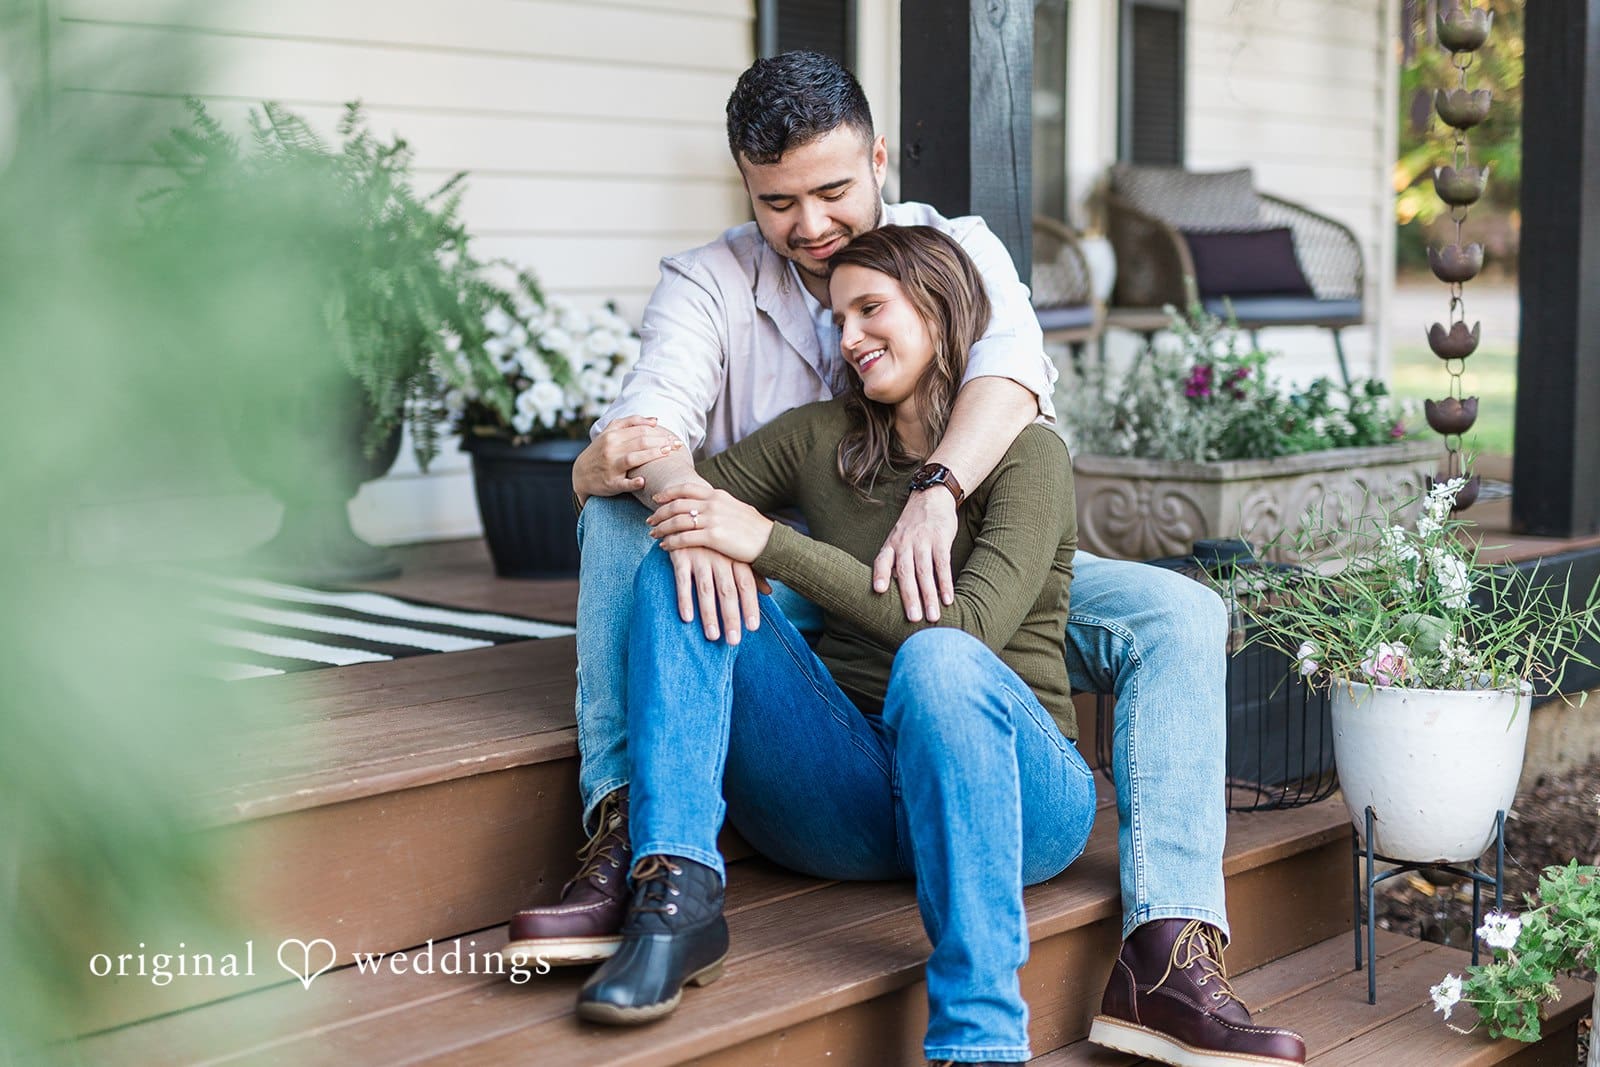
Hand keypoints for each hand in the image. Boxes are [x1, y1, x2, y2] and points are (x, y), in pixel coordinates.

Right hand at [571, 415, 682, 502]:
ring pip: (634, 458)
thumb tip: (655, 420)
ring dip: (653, 455)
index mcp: (612, 435)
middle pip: (641, 442)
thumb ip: (631, 423)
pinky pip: (623, 483)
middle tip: (676, 445)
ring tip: (668, 453)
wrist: (580, 474)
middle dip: (661, 442)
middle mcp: (611, 449)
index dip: (659, 433)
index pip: (641, 431)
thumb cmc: (600, 451)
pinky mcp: (610, 484)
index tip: (672, 438)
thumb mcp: (610, 432)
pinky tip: (644, 481)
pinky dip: (633, 483)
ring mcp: (610, 467)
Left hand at [648, 483, 774, 563]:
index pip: (686, 488)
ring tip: (653, 534)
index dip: (668, 493)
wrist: (771, 542)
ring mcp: (713, 519)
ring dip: (662, 527)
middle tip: (650, 521)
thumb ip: (719, 506)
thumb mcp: (736, 509)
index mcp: (718, 495)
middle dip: (660, 512)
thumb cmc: (754, 530)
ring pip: (677, 520)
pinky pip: (684, 538)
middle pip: (677, 504)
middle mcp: (713, 504)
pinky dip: (671, 542)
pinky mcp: (713, 536)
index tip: (657, 499)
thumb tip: (706, 506)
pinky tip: (664, 546)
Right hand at [659, 546, 767, 644]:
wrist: (688, 512)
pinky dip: (685, 599)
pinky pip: (682, 580)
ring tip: (713, 636)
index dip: (750, 606)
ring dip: (709, 614)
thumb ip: (752, 572)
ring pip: (707, 589)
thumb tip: (769, 592)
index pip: (747, 585)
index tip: (753, 628)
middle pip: (728, 591)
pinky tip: (687, 618)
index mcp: (735, 556)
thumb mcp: (735, 551)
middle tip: (734, 640)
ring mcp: (700, 556)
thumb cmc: (716, 539)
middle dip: (731, 617)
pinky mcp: (680, 555)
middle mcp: (720, 556)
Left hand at [873, 488, 957, 621]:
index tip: (879, 591)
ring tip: (932, 616)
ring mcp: (923, 541)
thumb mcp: (898, 539)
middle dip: (909, 597)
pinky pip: (943, 564)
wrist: (932, 497)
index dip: (880, 575)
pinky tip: (947, 599)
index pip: (882, 561)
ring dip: (929, 596)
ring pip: (925, 572)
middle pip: (906, 573)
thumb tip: (892, 591)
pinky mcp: (941, 539)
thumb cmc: (913, 526)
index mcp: (891, 545)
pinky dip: (945, 583)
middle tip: (913, 619)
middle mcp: (905, 543)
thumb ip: (895, 562)